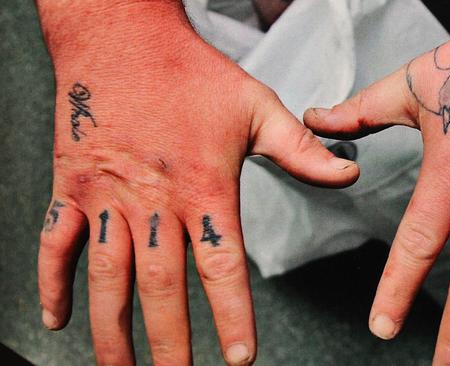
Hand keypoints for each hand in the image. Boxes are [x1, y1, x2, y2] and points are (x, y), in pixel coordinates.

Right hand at [37, 1, 357, 364]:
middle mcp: (153, 200)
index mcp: (203, 186)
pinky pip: (56, 243)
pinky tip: (59, 319)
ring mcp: (106, 196)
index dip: (232, 317)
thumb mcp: (257, 106)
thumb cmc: (192, 72)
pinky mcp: (71, 186)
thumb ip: (301, 148)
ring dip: (113, 331)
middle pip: (161, 287)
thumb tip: (349, 173)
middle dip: (171, 343)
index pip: (222, 267)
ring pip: (108, 277)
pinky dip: (53, 284)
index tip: (241, 358)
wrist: (123, 36)